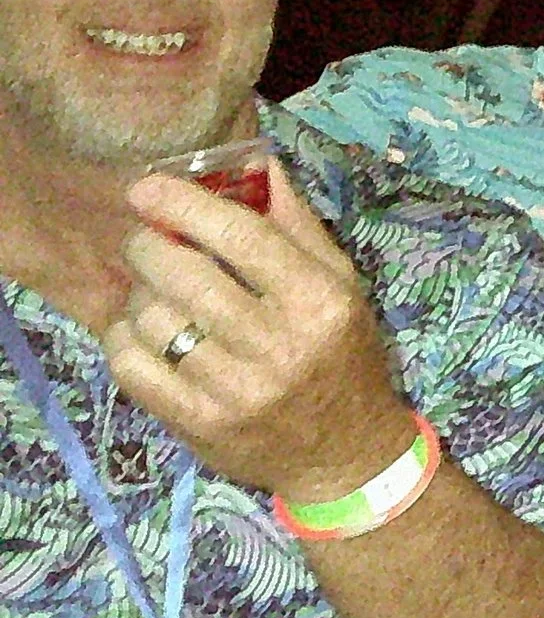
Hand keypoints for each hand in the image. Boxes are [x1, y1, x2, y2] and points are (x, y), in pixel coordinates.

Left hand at [108, 162, 415, 508]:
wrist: (345, 454)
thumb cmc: (344, 356)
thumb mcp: (342, 286)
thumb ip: (298, 226)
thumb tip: (258, 164)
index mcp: (319, 301)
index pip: (243, 237)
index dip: (186, 205)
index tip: (147, 188)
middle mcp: (279, 344)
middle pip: (186, 275)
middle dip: (148, 246)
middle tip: (146, 241)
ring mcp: (236, 389)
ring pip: (154, 318)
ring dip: (140, 295)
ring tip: (155, 293)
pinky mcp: (200, 424)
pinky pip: (133, 366)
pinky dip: (123, 338)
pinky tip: (141, 331)